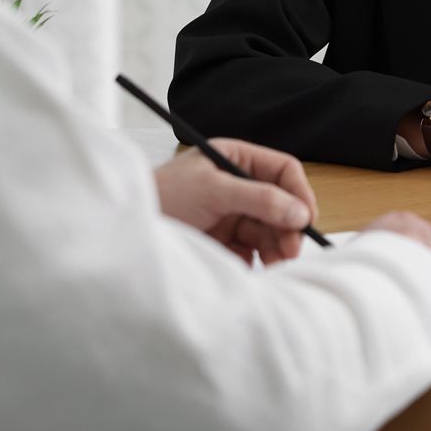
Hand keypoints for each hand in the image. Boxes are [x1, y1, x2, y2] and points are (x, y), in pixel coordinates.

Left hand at [154, 138, 318, 265]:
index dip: (299, 194)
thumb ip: (259, 198)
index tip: (307, 220)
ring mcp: (231, 214)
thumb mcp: (213, 191)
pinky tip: (253, 270)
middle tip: (290, 252)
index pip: (283, 171)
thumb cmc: (161, 196)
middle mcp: (237, 185)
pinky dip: (258, 262)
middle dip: (288, 227)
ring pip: (269, 231)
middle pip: (280, 205)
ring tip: (275, 266)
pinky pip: (253, 252)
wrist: (122, 230)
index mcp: (236, 159)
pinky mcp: (223, 241)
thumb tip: (300, 212)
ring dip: (276, 248)